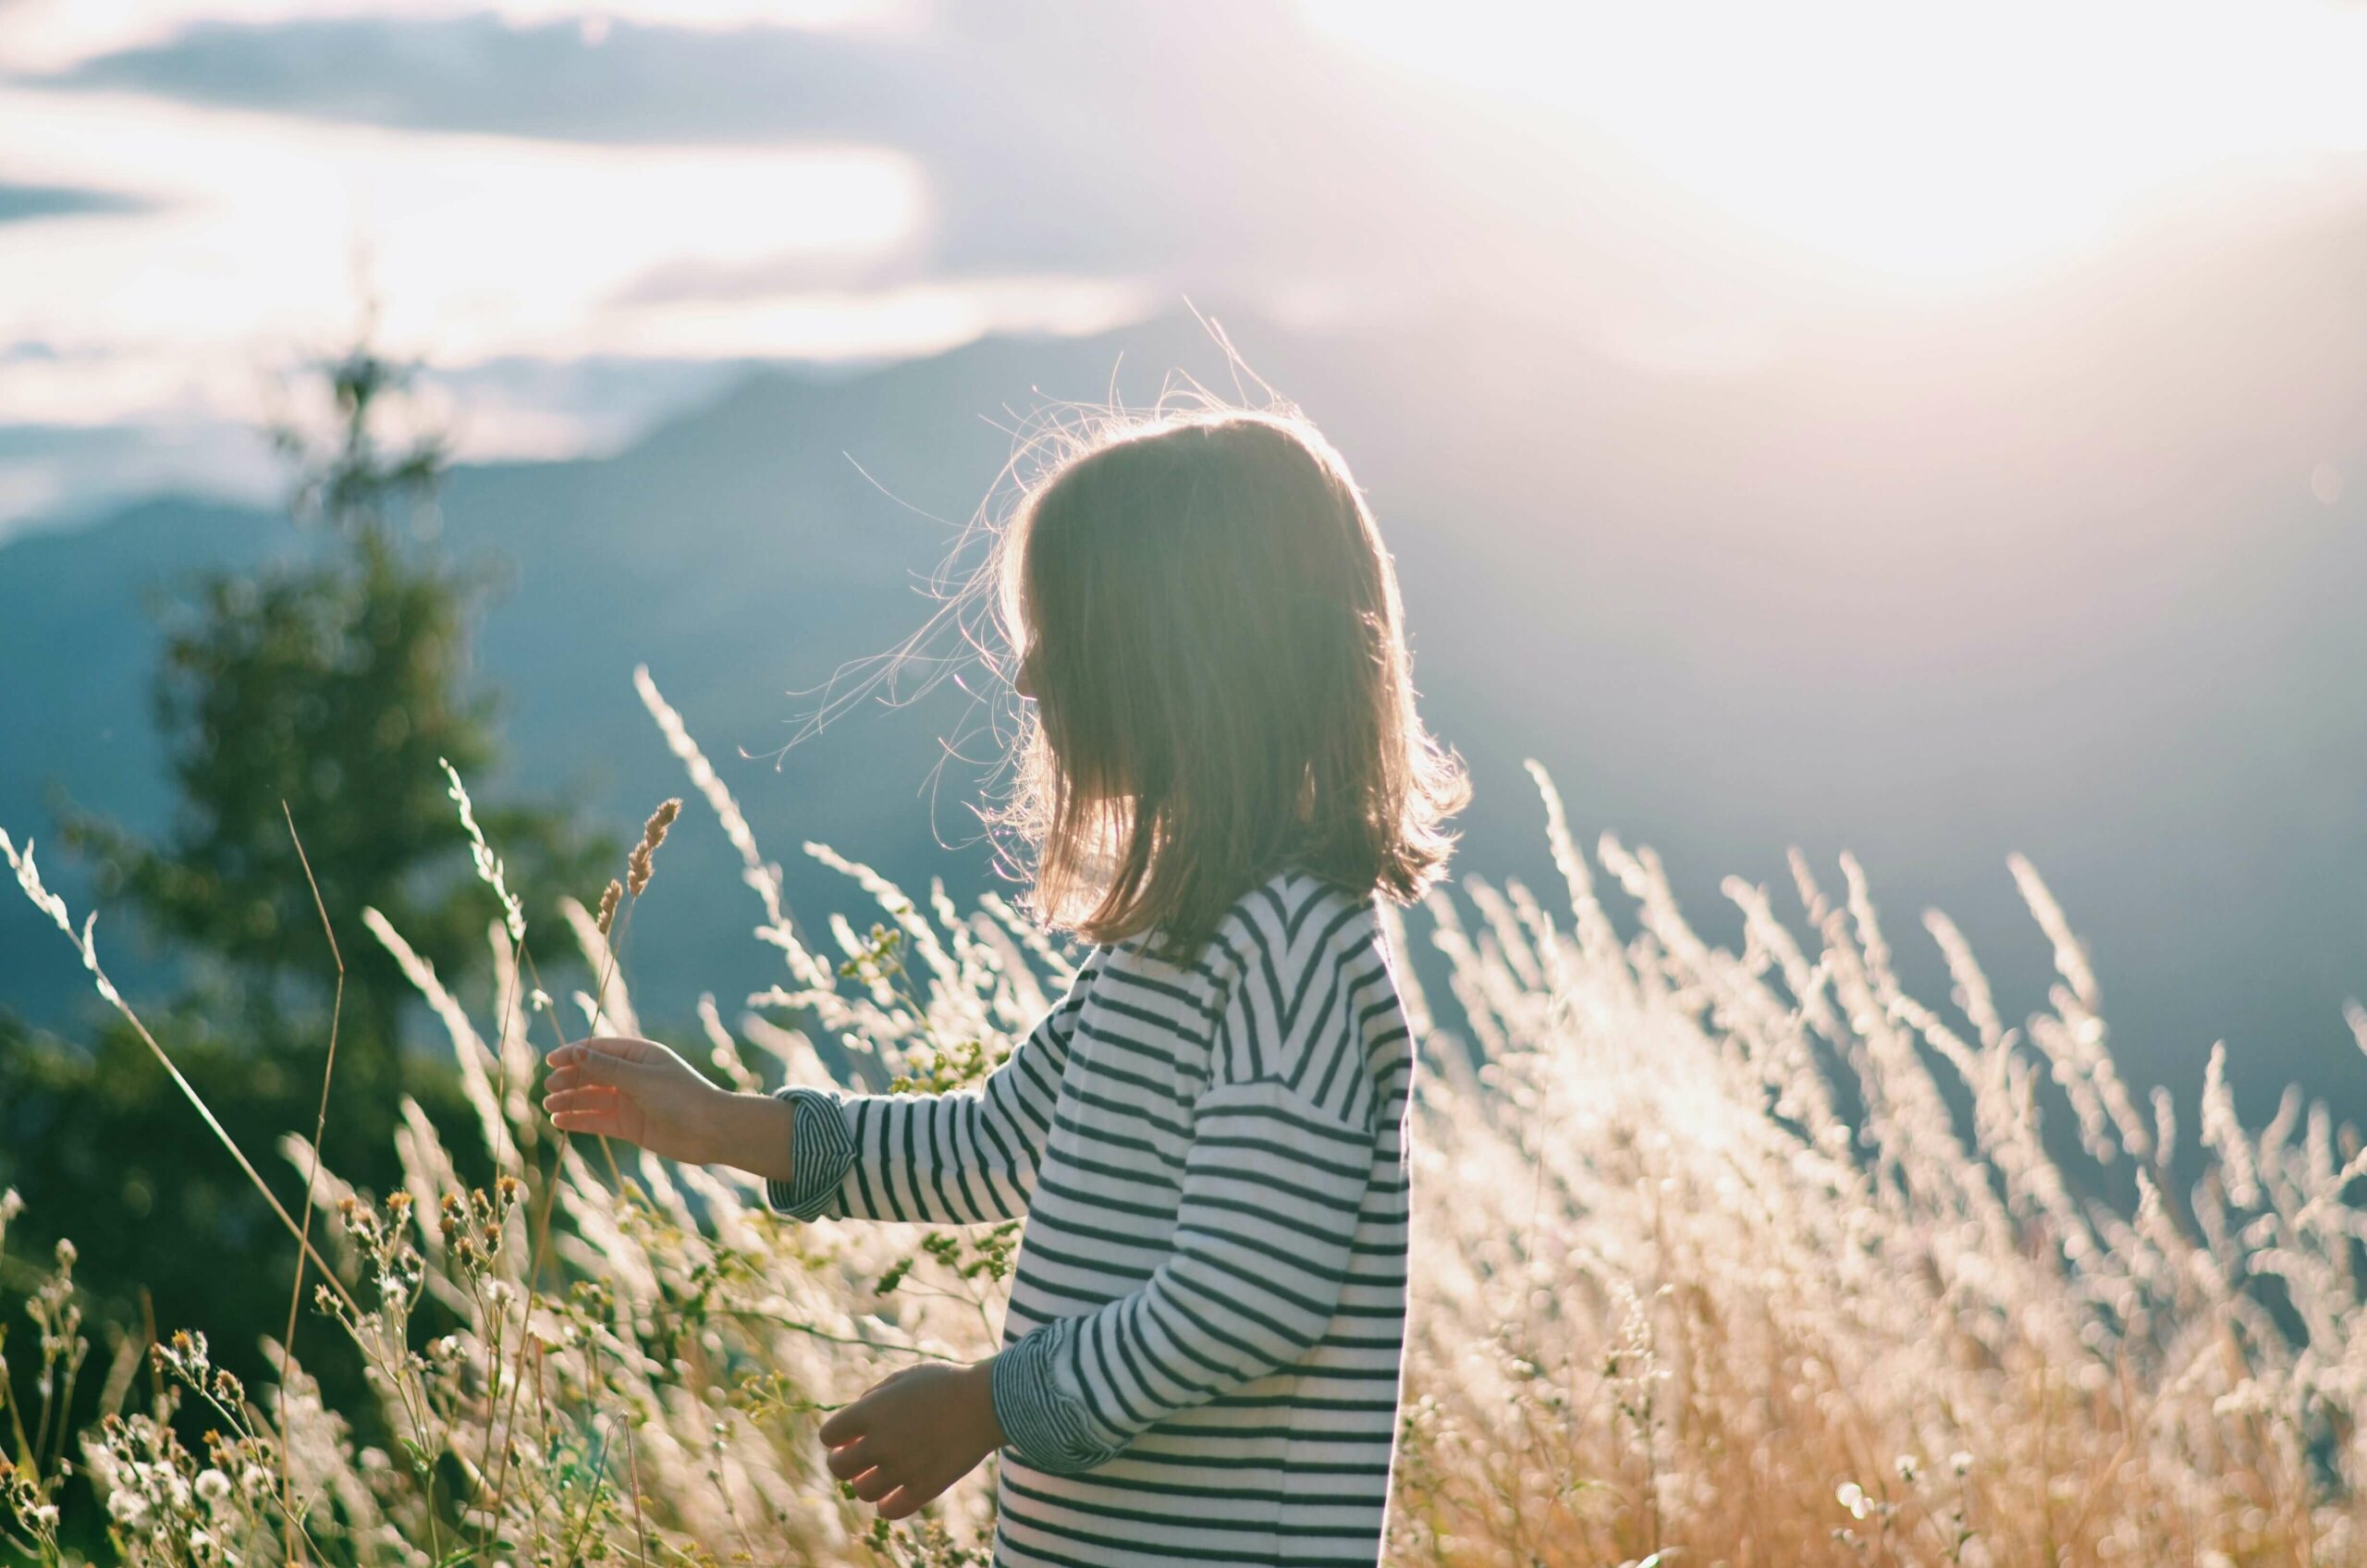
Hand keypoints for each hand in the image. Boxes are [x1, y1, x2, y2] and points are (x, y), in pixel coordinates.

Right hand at [541, 1035, 731, 1164]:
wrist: (711, 1131)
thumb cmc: (682, 1097)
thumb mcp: (642, 1079)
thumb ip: (608, 1069)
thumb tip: (577, 1052)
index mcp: (640, 1055)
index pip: (600, 1050)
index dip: (574, 1053)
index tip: (550, 1061)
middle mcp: (633, 1076)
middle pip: (593, 1074)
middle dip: (570, 1079)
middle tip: (549, 1087)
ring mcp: (630, 1101)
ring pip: (593, 1098)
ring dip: (570, 1100)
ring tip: (548, 1105)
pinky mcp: (630, 1125)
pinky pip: (598, 1120)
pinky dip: (579, 1120)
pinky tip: (559, 1121)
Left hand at [820, 1360, 1004, 1519]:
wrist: (989, 1402)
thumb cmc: (947, 1383)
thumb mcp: (905, 1377)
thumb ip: (874, 1397)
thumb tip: (855, 1421)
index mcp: (872, 1411)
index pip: (829, 1435)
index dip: (837, 1436)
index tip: (849, 1435)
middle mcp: (881, 1442)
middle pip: (838, 1468)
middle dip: (844, 1462)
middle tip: (859, 1457)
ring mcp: (902, 1468)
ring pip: (862, 1491)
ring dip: (866, 1482)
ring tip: (881, 1472)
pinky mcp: (924, 1488)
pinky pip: (890, 1510)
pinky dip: (887, 1504)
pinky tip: (895, 1493)